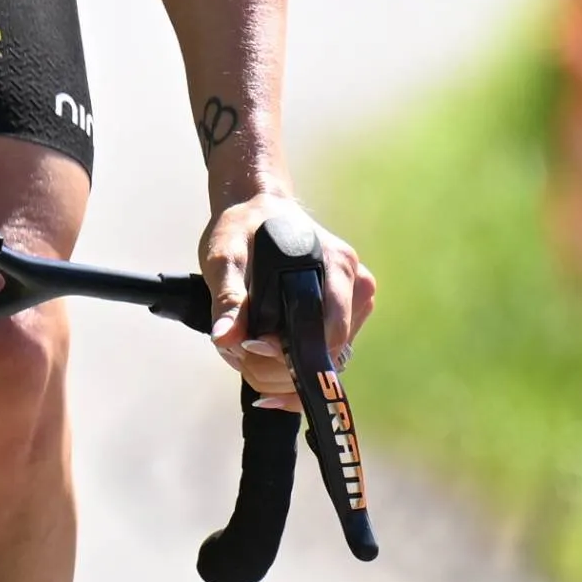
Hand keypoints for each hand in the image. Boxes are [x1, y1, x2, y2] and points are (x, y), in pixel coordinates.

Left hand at [200, 192, 375, 411]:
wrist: (256, 209)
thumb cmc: (243, 228)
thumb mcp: (226, 256)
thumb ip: (228, 298)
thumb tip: (225, 339)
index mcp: (338, 266)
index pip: (329, 334)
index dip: (289, 352)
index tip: (248, 345)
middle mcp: (357, 287)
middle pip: (329, 355)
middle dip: (278, 366)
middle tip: (237, 350)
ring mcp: (355, 305)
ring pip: (326, 364)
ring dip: (282, 371)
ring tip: (244, 349)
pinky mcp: (346, 318)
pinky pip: (325, 359)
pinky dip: (292, 372)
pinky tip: (260, 366)